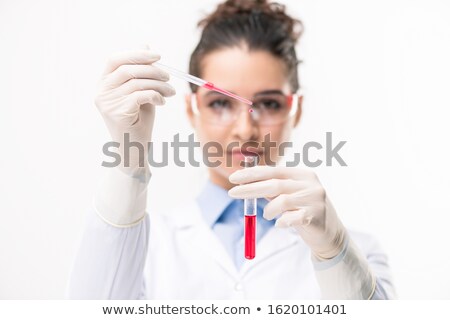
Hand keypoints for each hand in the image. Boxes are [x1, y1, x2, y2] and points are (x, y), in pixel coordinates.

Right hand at [95, 49, 175, 173]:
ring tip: (170, 92)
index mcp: (103, 84)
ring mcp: (107, 103)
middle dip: (152, 70)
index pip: (115, 60)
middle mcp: (101, 92)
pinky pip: (141, 95)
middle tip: (169, 76)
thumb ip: (140, 71)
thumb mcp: (140, 91)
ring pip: (137, 82)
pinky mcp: (117, 113)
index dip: (136, 54)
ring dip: (159, 84)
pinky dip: (156, 96)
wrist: (134, 150)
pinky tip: (162, 102)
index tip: (157, 55)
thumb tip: (144, 44)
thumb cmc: (138, 121)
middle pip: (127, 69)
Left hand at [228, 166, 347, 259]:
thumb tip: (245, 182)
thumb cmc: (303, 212)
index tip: (233, 178)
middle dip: (250, 188)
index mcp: (301, 174)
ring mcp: (315, 199)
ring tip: (267, 216)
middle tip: (232, 193)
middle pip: (274, 184)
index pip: (272, 171)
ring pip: (282, 201)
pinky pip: (291, 218)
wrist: (330, 235)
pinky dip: (281, 222)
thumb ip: (272, 188)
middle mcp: (310, 184)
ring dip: (268, 210)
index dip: (251, 174)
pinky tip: (280, 224)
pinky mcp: (316, 216)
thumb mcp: (289, 195)